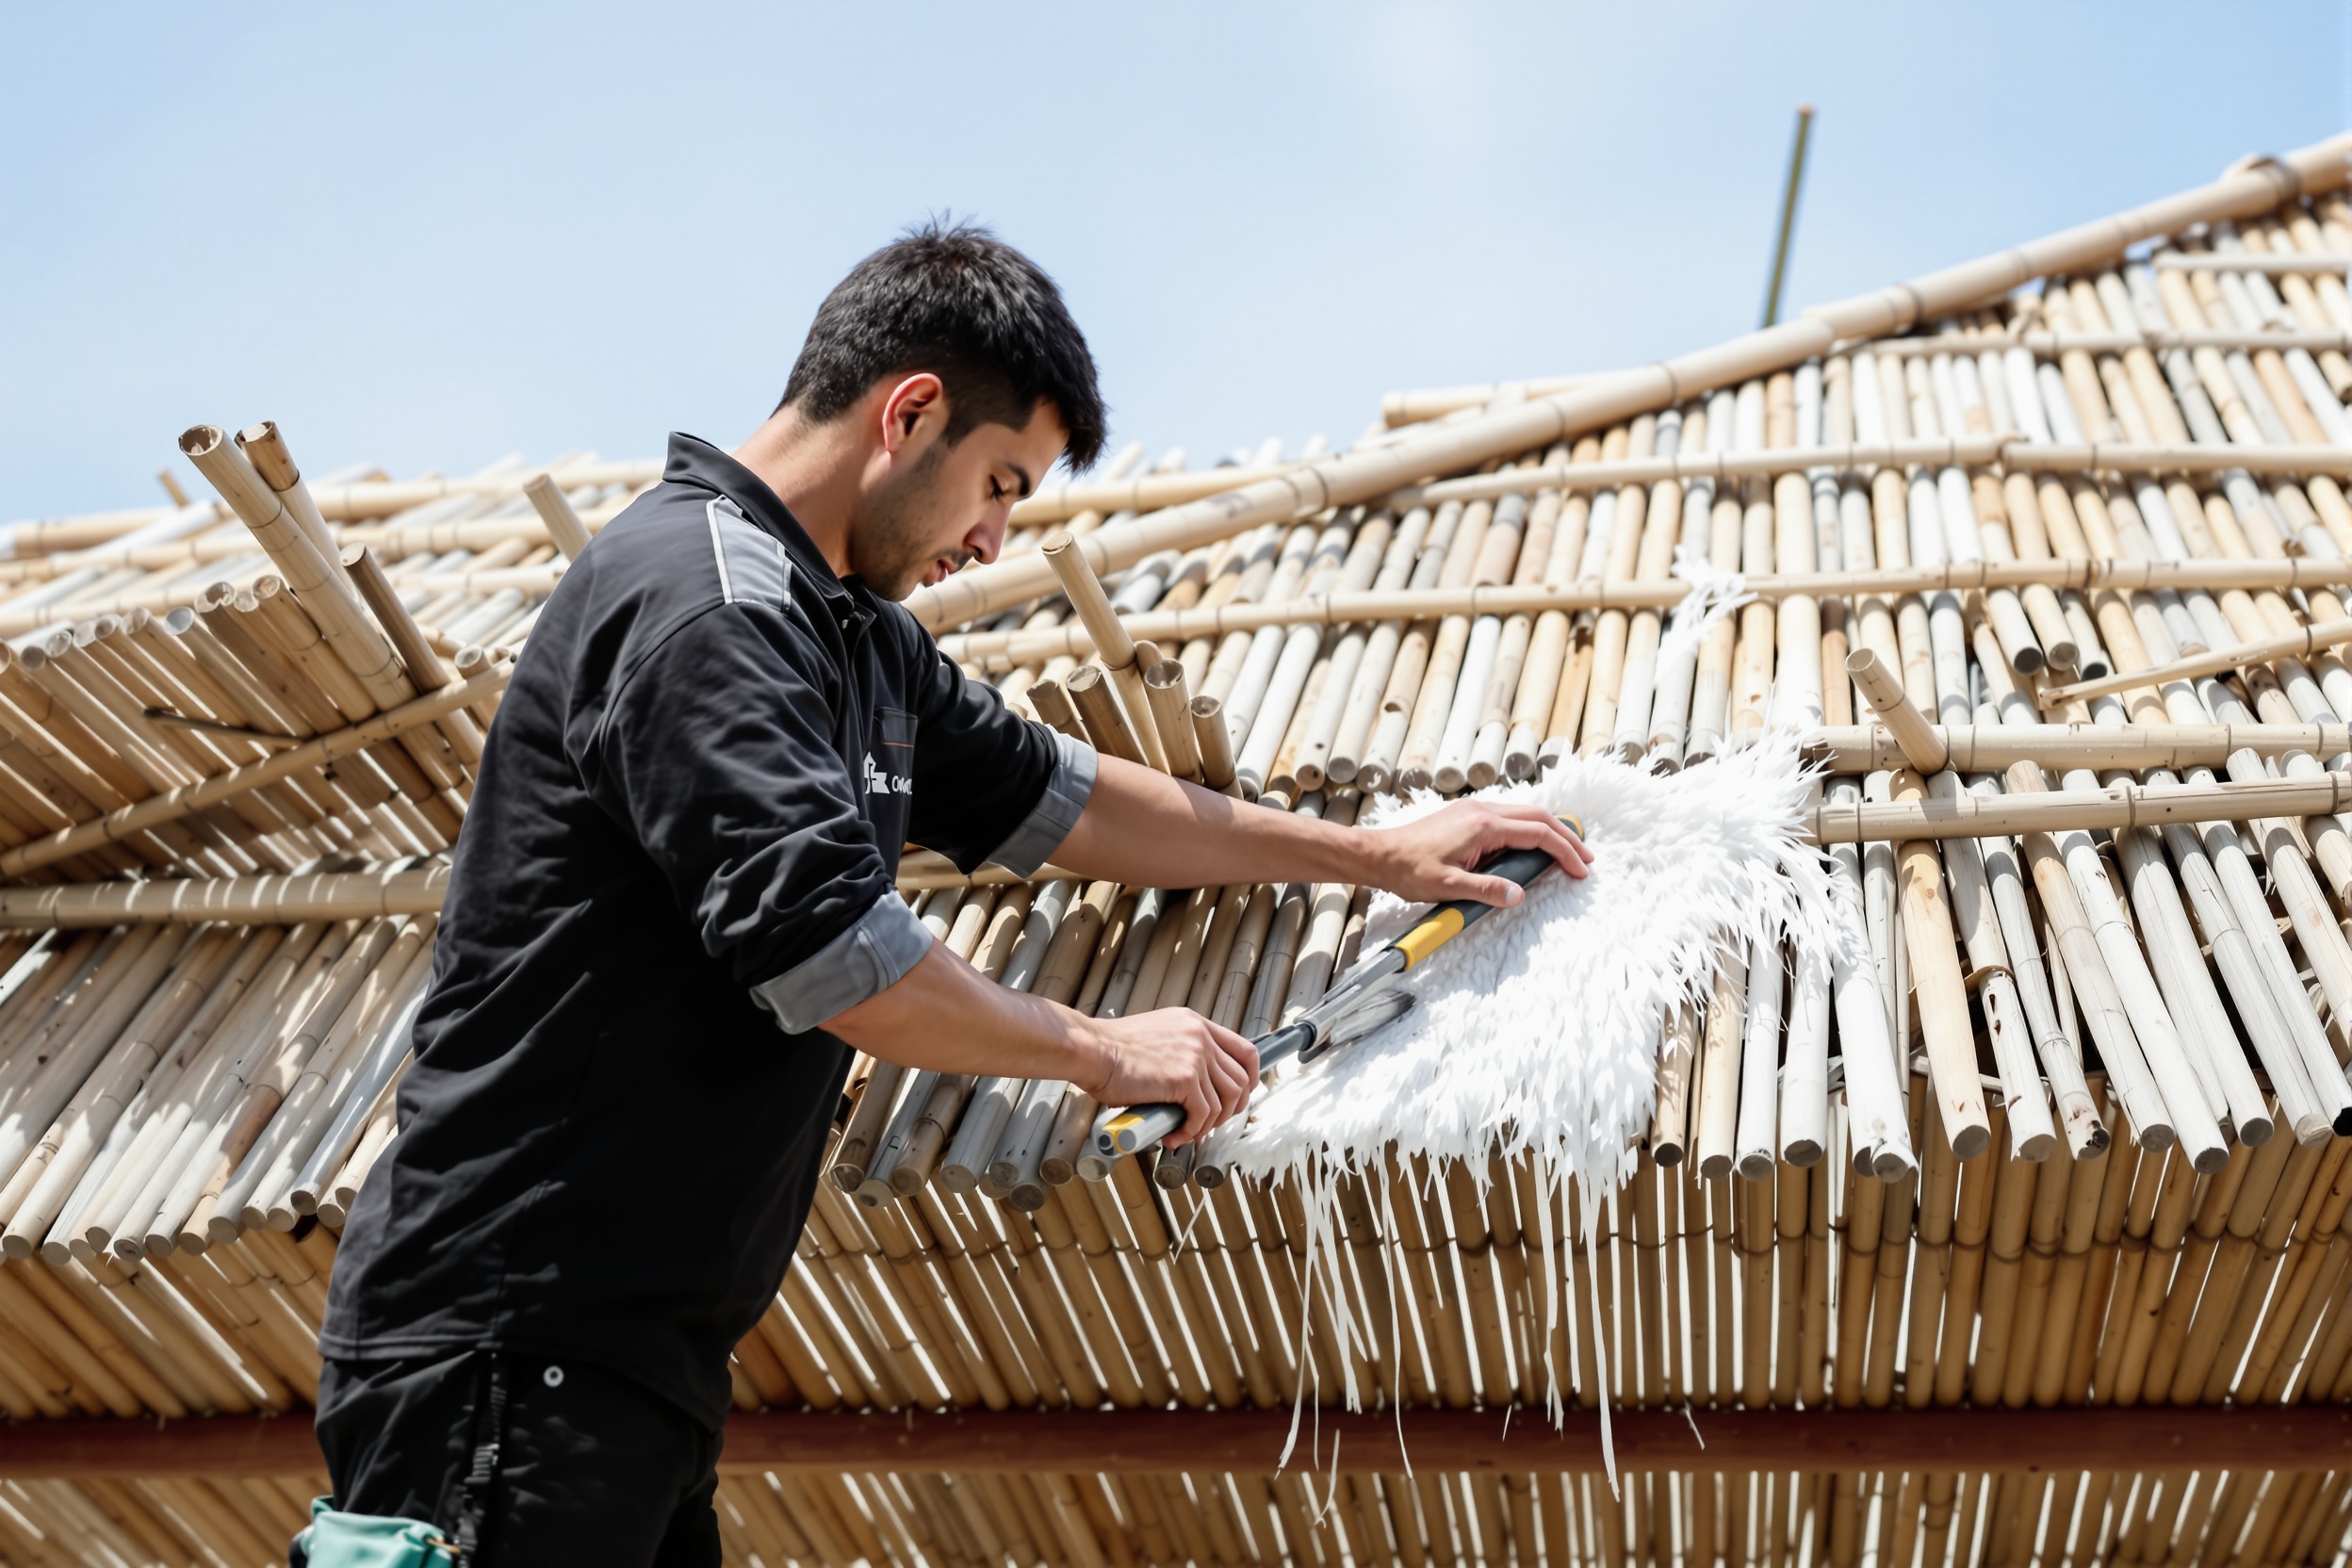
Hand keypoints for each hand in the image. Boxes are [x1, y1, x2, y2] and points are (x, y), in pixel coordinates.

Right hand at [1079, 1009, 1260, 1146]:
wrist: (1092, 1050)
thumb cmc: (1111, 1050)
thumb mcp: (1156, 1037)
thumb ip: (1178, 1053)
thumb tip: (1189, 1088)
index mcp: (1194, 1023)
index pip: (1244, 1050)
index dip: (1250, 1078)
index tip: (1241, 1095)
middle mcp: (1200, 1036)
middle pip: (1241, 1079)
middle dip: (1232, 1108)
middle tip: (1211, 1123)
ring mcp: (1196, 1056)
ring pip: (1224, 1101)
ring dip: (1209, 1124)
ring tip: (1188, 1132)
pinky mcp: (1185, 1079)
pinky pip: (1202, 1115)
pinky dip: (1191, 1132)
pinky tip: (1173, 1135)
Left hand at [1362, 800, 1591, 905]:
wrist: (1379, 855)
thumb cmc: (1409, 870)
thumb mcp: (1449, 886)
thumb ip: (1486, 890)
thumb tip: (1518, 895)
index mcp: (1483, 825)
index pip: (1538, 834)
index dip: (1564, 852)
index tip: (1580, 869)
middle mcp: (1482, 811)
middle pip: (1538, 817)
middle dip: (1565, 837)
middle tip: (1584, 859)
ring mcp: (1473, 811)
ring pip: (1524, 814)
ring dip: (1548, 831)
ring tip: (1565, 852)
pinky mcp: (1466, 816)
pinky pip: (1508, 818)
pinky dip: (1528, 830)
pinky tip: (1531, 846)